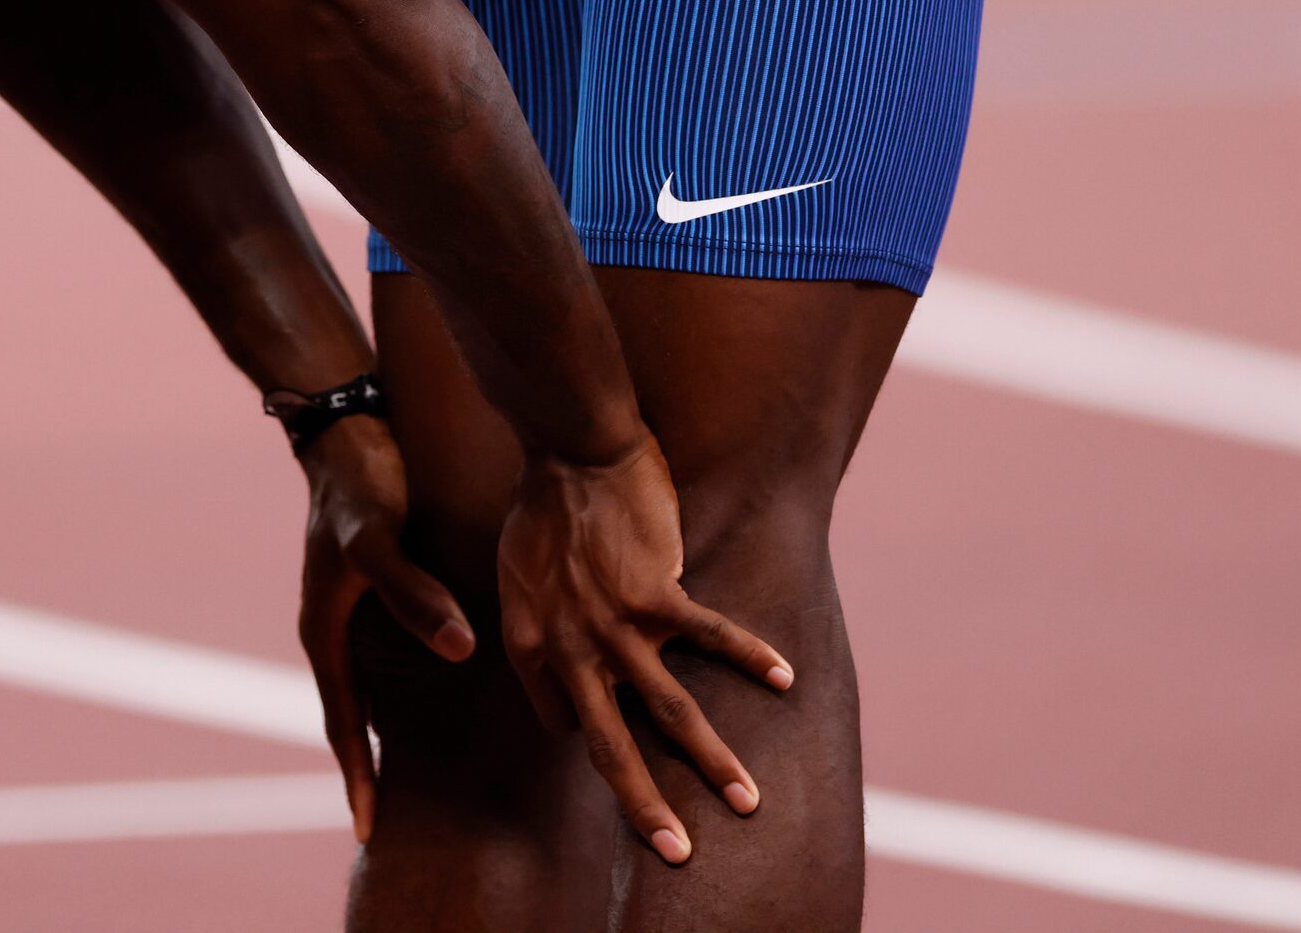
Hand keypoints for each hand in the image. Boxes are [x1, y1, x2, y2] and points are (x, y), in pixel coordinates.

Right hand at [297, 416, 475, 841]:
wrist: (345, 429)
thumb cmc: (358, 484)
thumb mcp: (378, 539)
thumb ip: (416, 594)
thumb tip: (459, 650)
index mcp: (323, 631)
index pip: (341, 723)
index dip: (356, 776)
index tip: (368, 831)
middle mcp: (334, 630)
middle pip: (349, 718)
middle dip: (364, 770)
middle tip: (387, 826)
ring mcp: (351, 613)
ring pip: (366, 691)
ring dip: (381, 736)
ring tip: (407, 783)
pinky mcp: (375, 591)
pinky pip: (385, 659)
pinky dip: (400, 692)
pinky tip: (434, 702)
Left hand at [497, 430, 792, 864]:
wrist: (568, 448)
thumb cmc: (542, 509)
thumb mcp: (515, 577)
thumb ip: (539, 629)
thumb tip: (568, 671)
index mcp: (530, 645)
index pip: (564, 721)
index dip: (595, 739)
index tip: (625, 756)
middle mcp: (570, 647)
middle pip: (612, 745)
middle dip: (646, 805)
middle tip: (677, 851)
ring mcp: (615, 623)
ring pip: (670, 711)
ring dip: (713, 760)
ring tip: (747, 799)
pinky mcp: (656, 591)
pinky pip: (711, 637)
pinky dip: (751, 657)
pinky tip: (785, 680)